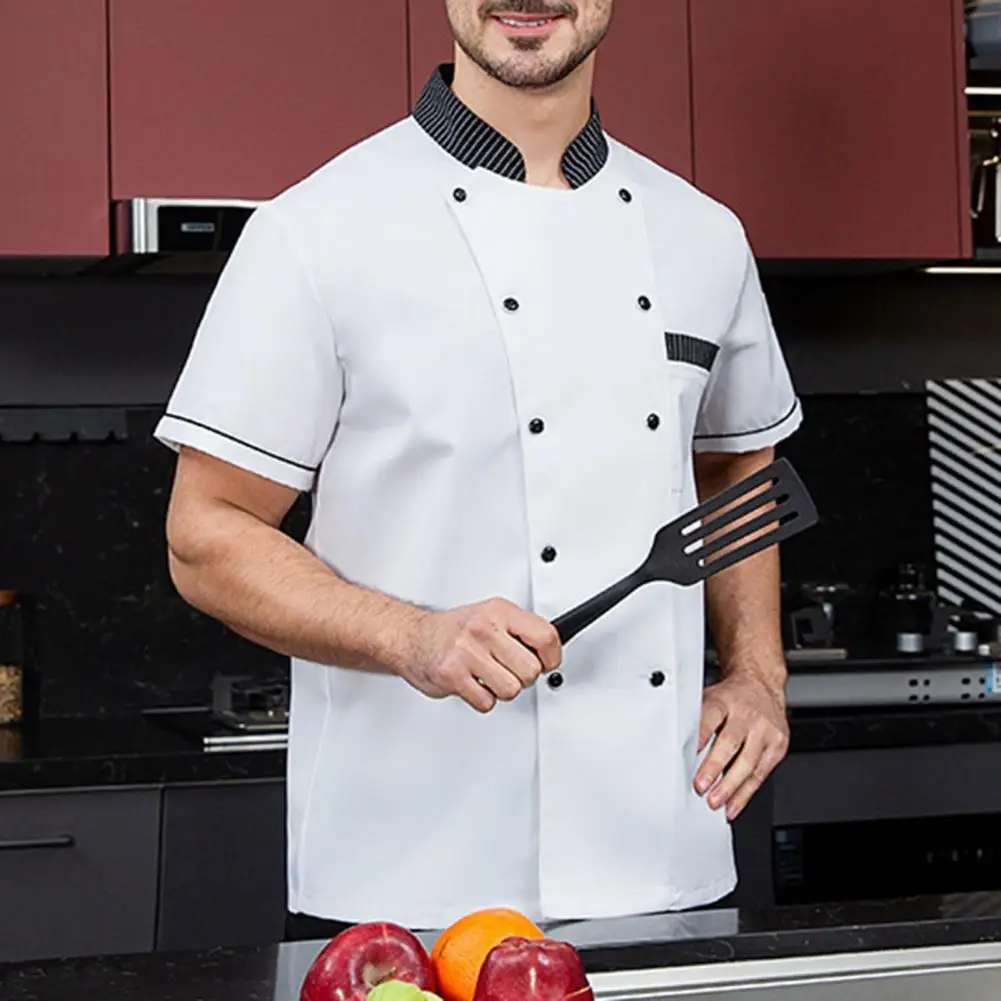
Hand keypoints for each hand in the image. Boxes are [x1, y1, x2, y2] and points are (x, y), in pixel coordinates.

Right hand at [405, 598, 562, 712]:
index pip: (546, 636)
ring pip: (511, 690)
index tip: (545, 662)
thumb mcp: (491, 616)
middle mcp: (484, 629)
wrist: (411, 637)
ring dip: (502, 690)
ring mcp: (467, 652)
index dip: (551, 657)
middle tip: (509, 671)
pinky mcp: (452, 676)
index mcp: (499, 611)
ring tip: (488, 677)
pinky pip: (486, 702)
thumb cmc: (455, 630)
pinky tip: (472, 683)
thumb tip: (551, 651)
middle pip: (530, 670)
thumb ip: (520, 630)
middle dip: (523, 677)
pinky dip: (482, 699)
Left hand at [694, 670, 788, 820]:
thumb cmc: (730, 698)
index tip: (690, 752)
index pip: (711, 716)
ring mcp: (765, 731)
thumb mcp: (710, 698)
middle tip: (701, 786)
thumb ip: (697, 720)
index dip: (701, 735)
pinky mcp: (778, 746)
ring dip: (730, 787)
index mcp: (725, 701)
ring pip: (748, 763)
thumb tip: (678, 748)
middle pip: (730, 742)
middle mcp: (747, 715)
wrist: (762, 686)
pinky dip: (745, 793)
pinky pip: (761, 774)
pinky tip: (733, 805)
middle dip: (714, 767)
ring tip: (715, 801)